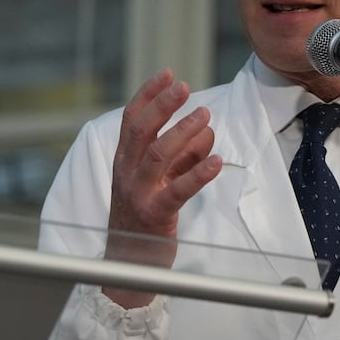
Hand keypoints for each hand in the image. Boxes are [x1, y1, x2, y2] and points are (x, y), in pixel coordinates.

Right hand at [103, 68, 221, 306]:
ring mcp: (137, 194)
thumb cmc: (143, 219)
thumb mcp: (157, 182)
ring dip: (182, 132)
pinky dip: (197, 173)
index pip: (130, 120)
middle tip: (184, 87)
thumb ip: (179, 156)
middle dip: (162, 105)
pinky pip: (177, 190)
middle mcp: (126, 173)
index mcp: (123, 161)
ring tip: (205, 115)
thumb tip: (205, 132)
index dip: (148, 95)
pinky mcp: (154, 215)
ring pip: (157, 155)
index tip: (168, 74)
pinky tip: (215, 161)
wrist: (127, 265)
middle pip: (141, 130)